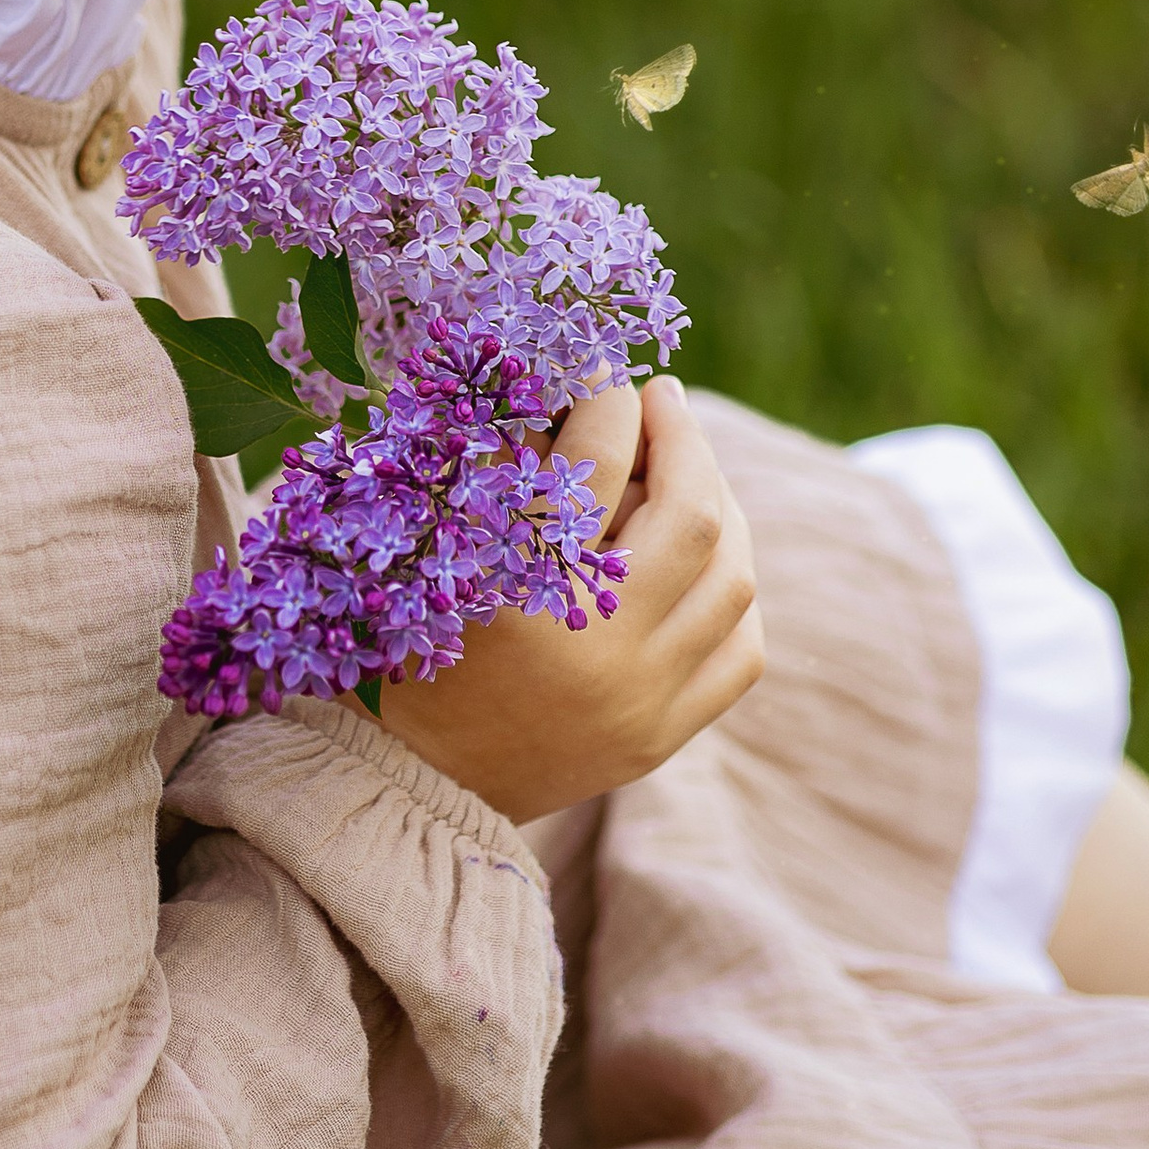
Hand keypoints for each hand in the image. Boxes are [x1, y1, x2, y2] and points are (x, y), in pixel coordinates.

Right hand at [368, 376, 762, 822]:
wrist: (413, 777)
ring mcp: (642, 700)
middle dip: (685, 441)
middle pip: (691, 515)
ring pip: (733, 579)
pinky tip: (709, 561)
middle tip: (662, 401)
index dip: (606, 399)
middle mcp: (596, 649)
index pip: (596, 463)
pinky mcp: (661, 737)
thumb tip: (569, 392)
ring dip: (723, 508)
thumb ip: (502, 472)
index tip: (602, 371)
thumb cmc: (406, 642)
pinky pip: (742, 651)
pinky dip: (734, 593)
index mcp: (519, 593)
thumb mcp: (440, 547)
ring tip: (691, 472)